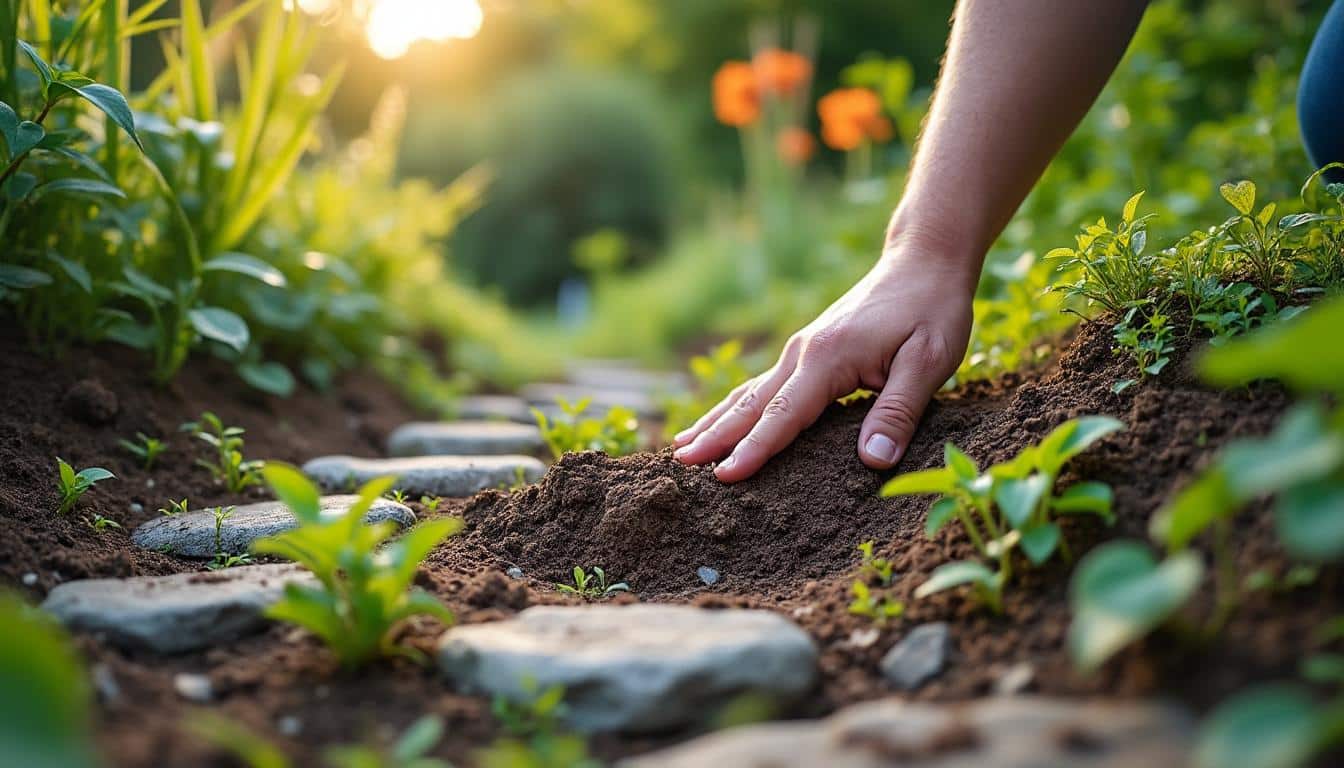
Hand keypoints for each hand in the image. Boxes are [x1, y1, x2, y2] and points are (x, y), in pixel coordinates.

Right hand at [672, 239, 976, 482]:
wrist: (925, 260)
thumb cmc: (933, 310)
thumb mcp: (929, 361)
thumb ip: (899, 411)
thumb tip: (873, 461)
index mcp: (829, 358)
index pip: (785, 414)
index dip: (755, 449)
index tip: (724, 476)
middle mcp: (804, 352)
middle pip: (752, 403)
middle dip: (715, 435)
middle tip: (679, 465)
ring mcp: (802, 349)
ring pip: (750, 392)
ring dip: (716, 421)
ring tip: (682, 447)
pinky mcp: (809, 351)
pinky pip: (763, 385)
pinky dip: (736, 407)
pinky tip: (721, 420)